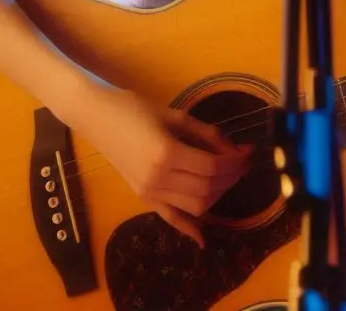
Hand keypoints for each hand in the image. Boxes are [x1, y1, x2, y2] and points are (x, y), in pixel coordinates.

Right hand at [83, 89, 252, 246]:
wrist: (98, 117)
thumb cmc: (135, 108)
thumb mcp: (175, 115)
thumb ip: (207, 134)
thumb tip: (235, 150)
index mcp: (167, 153)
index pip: (212, 168)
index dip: (234, 162)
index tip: (247, 152)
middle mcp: (158, 179)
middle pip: (207, 188)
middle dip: (231, 177)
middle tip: (243, 162)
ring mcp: (149, 192)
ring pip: (194, 206)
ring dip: (218, 195)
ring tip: (229, 178)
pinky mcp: (143, 198)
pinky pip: (169, 218)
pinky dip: (188, 229)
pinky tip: (203, 238)